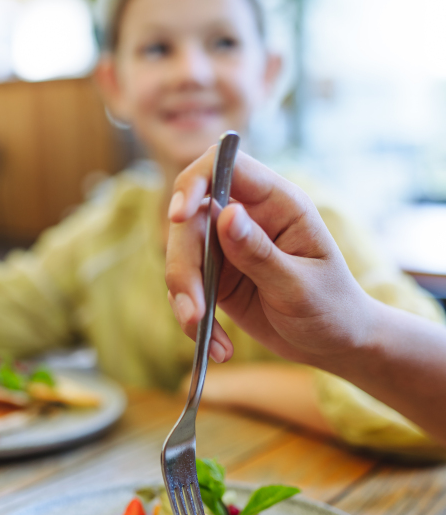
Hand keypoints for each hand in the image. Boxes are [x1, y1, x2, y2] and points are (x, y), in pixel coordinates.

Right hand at [166, 148, 373, 369]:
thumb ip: (260, 252)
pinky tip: (218, 347)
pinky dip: (192, 318)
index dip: (195, 182)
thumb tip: (226, 213)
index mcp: (278, 203)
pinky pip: (186, 287)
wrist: (336, 343)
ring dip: (183, 295)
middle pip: (191, 218)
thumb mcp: (299, 286)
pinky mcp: (216, 276)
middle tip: (193, 312)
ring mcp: (227, 246)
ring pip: (181, 254)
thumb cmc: (332, 308)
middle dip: (183, 265)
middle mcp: (248, 217)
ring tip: (202, 332)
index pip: (225, 166)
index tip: (178, 216)